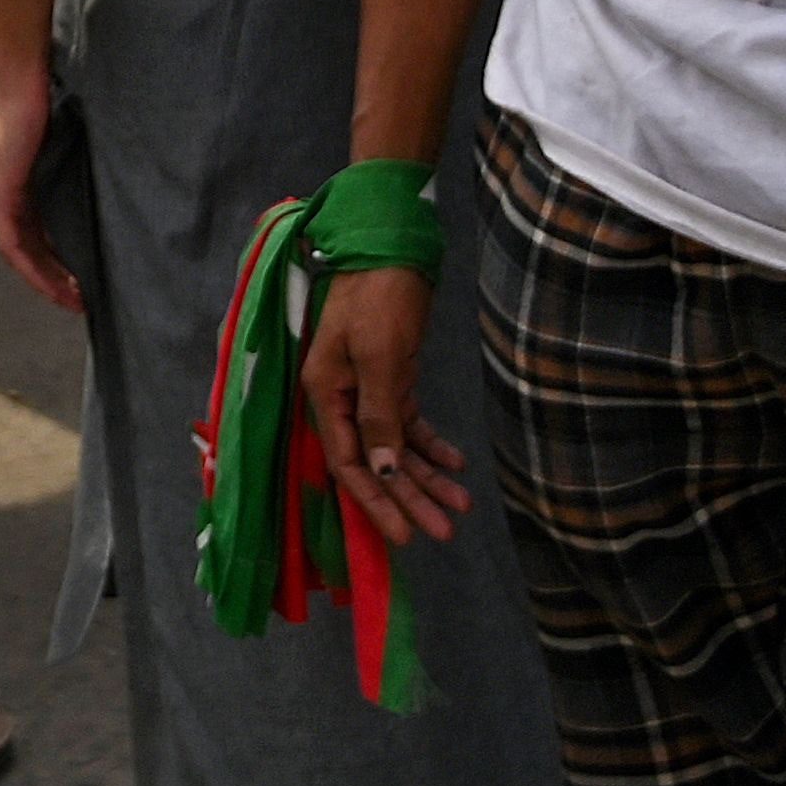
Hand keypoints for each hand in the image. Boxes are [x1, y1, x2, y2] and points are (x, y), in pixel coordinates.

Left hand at [0, 0, 80, 311]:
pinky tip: (52, 280)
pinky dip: (31, 264)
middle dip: (55, 279)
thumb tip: (124, 165)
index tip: (86, 282)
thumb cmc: (53, 91)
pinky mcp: (3, 188)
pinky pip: (12, 239)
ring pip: (19, 251)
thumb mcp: (76, 136)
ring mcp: (3, 190)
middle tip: (84, 303)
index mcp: (28, 178)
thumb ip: (87, 156)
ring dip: (44, 279)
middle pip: (29, 249)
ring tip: (73, 299)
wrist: (24, 69)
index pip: (40, 231)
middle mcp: (10, 189)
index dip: (60, 260)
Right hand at [299, 268, 472, 548]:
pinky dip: (430, 444)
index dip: (375, 502)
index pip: (348, 463)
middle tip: (445, 531)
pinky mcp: (390, 378)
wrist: (391, 248)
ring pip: (395, 446)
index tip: (404, 536)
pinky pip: (408, 423)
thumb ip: (378, 414)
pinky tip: (455, 463)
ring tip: (461, 505)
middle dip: (409, 497)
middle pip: (376, 462)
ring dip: (426, 476)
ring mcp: (365, 389)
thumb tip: (381, 469)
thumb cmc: (379, 297)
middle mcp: (340, 398)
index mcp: (325, 393)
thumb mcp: (378, 356)